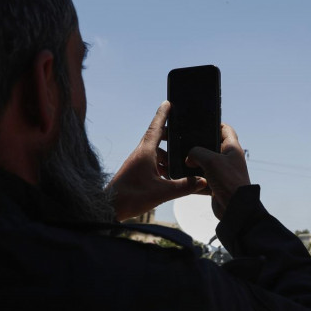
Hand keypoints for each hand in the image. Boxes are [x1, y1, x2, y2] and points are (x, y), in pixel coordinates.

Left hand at [106, 102, 207, 221]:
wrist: (108, 208)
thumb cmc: (131, 197)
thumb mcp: (161, 192)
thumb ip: (183, 186)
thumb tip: (202, 181)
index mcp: (145, 152)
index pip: (156, 127)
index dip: (163, 114)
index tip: (168, 103)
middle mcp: (140, 154)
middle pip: (157, 138)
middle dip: (171, 136)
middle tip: (184, 136)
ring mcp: (137, 163)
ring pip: (155, 152)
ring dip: (168, 155)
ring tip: (181, 162)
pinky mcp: (135, 172)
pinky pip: (152, 162)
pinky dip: (162, 165)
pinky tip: (170, 176)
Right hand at [185, 123, 249, 219]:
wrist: (235, 209)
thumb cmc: (229, 182)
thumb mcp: (211, 160)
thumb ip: (196, 153)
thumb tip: (188, 158)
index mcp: (232, 149)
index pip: (225, 129)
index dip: (214, 124)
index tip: (200, 123)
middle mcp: (228, 159)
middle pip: (211, 146)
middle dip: (198, 146)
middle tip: (184, 143)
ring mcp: (222, 173)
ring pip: (204, 164)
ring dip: (193, 164)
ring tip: (180, 161)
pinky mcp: (216, 186)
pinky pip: (201, 179)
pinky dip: (193, 180)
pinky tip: (182, 178)